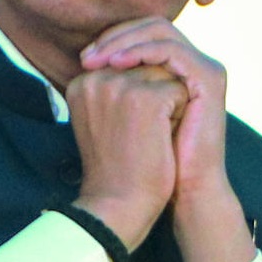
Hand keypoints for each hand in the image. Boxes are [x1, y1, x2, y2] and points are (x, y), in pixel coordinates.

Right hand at [66, 62, 187, 251]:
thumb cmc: (116, 165)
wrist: (119, 205)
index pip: (127, 65)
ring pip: (165, 75)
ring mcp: (122, 86)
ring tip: (148, 135)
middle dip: (154, 96)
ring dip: (168, 103)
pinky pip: (179, 90)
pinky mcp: (147, 98)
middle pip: (147, 66)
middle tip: (138, 136)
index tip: (125, 130)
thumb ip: (112, 85)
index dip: (138, 97)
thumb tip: (141, 56)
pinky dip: (179, 114)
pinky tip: (161, 138)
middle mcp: (97, 77)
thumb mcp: (101, 117)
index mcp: (82, 82)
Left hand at [80, 16, 229, 196]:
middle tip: (88, 55)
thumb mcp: (127, 111)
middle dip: (116, 35)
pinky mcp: (210, 78)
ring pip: (161, 31)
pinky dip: (141, 51)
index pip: (144, 32)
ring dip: (125, 41)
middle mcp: (193, 63)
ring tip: (99, 59)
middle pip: (153, 25)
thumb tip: (86, 58)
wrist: (184, 188)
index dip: (113, 39)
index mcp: (177, 67)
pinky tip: (117, 64)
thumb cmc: (153, 158)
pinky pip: (172, 50)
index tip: (84, 58)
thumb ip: (118, 81)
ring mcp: (205, 68)